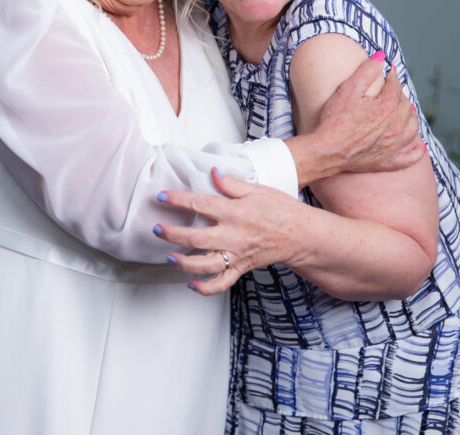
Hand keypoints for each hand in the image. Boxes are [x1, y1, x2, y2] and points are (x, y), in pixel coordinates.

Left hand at [153, 168, 303, 295]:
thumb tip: (213, 172)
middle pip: (196, 238)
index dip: (178, 200)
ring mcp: (236, 254)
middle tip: (156, 229)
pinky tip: (190, 283)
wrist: (302, 235)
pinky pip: (221, 283)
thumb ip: (232, 183)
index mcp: (235, 212)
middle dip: (172, 234)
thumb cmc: (281, 209)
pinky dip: (205, 287)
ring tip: (169, 257)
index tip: (161, 197)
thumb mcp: (258, 189)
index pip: (200, 204)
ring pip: (205, 264)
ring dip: (184, 263)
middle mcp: (233, 236)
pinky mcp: (241, 267)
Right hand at [315, 54, 423, 173]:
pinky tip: (420, 146)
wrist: (327, 151)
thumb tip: (381, 56)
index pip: (395, 87)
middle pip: (405, 106)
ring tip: (407, 112)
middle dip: (401, 96)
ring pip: (412, 128)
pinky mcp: (389, 162)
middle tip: (394, 91)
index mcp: (388, 107)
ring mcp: (394, 146)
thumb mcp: (348, 89)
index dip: (392, 78)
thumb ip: (366, 71)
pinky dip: (417, 151)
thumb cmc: (334, 119)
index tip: (389, 73)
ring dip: (411, 118)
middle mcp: (396, 126)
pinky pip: (410, 157)